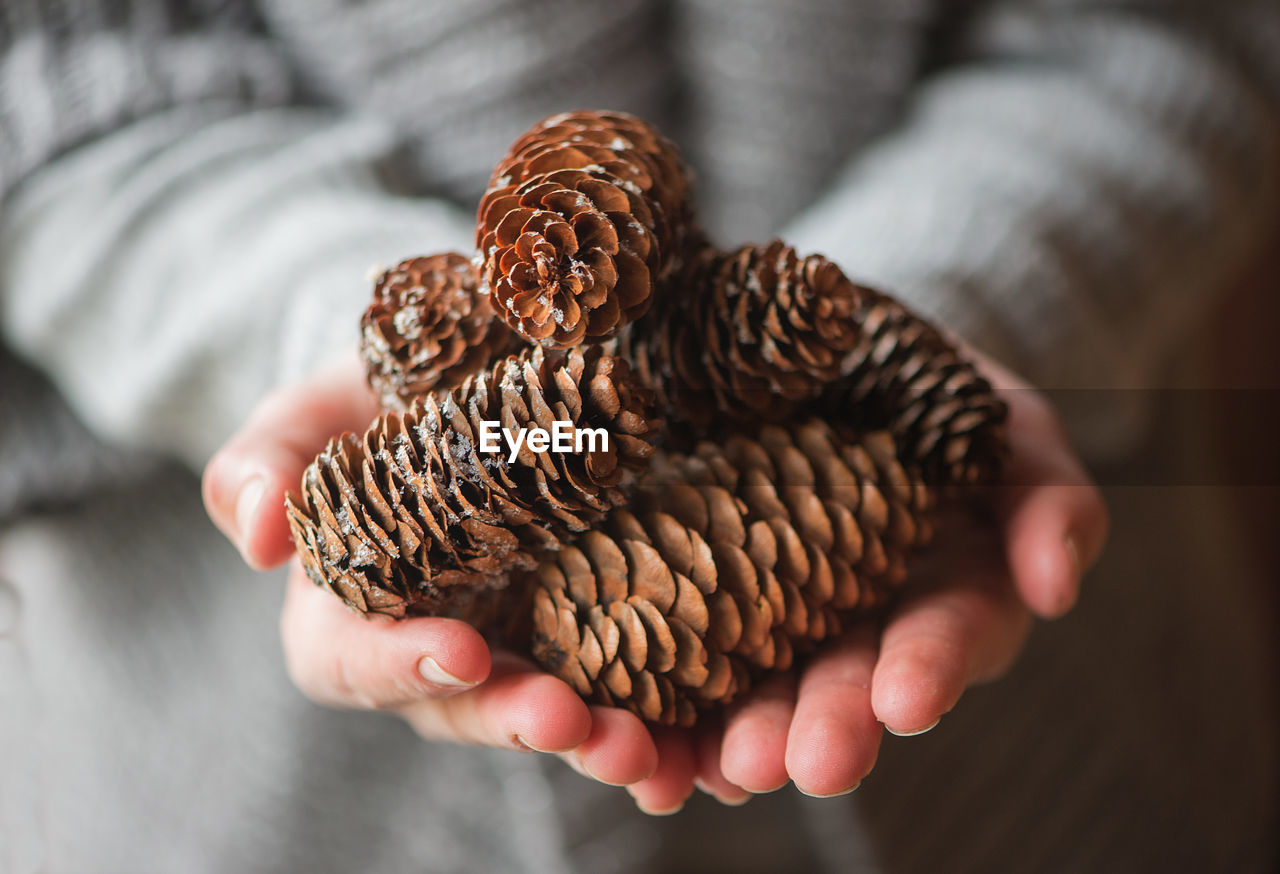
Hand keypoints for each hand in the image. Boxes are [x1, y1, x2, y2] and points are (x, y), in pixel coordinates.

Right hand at [202, 356, 661, 787]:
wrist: (468, 372)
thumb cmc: (374, 396)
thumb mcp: (313, 410)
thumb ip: (267, 461)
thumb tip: (255, 539)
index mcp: (351, 609)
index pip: (352, 659)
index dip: (397, 665)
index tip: (459, 651)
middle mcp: (435, 645)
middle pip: (465, 706)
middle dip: (517, 719)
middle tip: (575, 723)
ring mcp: (519, 641)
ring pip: (550, 710)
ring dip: (597, 740)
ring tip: (646, 750)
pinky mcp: (593, 625)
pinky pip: (624, 680)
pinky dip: (664, 716)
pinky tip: (706, 734)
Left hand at [624, 351, 1109, 810]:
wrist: (817, 341)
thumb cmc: (928, 383)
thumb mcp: (1005, 421)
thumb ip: (1046, 496)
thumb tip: (1056, 588)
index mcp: (944, 586)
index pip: (944, 633)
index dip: (929, 666)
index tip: (906, 701)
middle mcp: (861, 617)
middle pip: (847, 680)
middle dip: (829, 723)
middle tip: (803, 764)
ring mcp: (779, 612)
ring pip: (764, 685)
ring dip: (746, 732)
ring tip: (726, 767)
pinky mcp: (702, 594)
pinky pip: (683, 656)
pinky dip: (669, 709)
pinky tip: (652, 749)